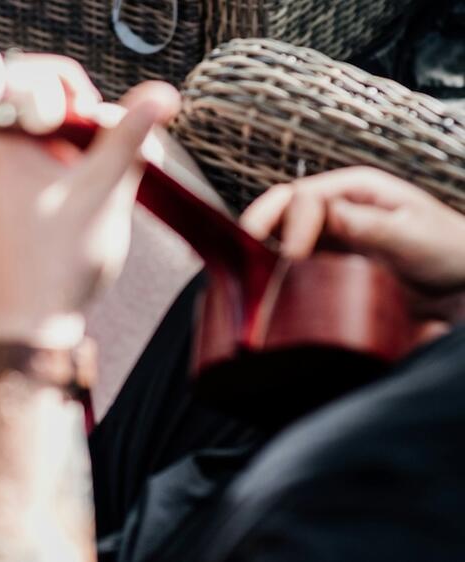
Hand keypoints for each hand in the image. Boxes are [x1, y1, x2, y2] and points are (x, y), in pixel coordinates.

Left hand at [0, 58, 180, 346]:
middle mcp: (6, 149)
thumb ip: (130, 138)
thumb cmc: (58, 261)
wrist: (34, 322)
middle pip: (65, 107)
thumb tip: (162, 95)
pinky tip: (103, 204)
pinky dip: (95, 175)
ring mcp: (18, 172)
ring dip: (104, 155)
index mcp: (7, 138)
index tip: (108, 130)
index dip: (88, 97)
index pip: (48, 80)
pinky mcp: (34, 194)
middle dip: (103, 129)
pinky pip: (70, 163)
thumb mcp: (103, 191)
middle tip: (123, 162)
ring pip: (74, 138)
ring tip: (113, 191)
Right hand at [240, 167, 464, 294]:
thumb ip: (367, 224)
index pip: (301, 198)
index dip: (287, 224)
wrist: (463, 282)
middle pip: (280, 211)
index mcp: (355, 189)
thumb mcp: (412, 235)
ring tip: (252, 274)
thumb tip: (323, 213)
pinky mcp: (329, 260)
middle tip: (241, 257)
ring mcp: (331, 234)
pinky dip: (278, 270)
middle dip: (258, 230)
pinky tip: (272, 285)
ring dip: (264, 251)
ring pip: (281, 236)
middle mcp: (337, 206)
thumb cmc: (451, 250)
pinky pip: (293, 260)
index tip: (290, 258)